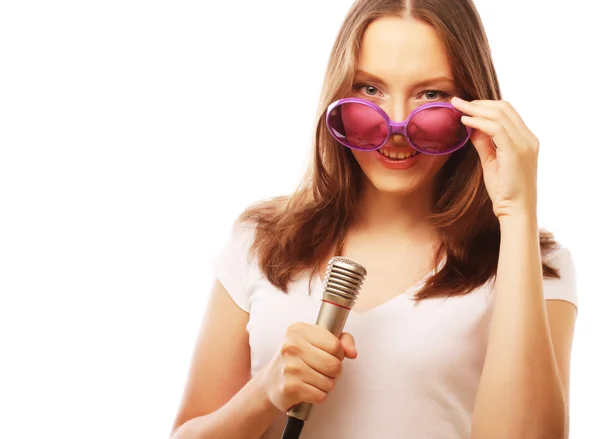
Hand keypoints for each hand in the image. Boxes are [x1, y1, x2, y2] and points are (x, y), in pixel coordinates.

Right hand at [260, 322, 356, 411]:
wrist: (272, 382)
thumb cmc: (298, 359)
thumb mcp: (318, 340)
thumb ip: (341, 340)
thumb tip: (352, 352)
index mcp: (298, 330)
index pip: (335, 345)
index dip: (338, 354)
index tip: (329, 355)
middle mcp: (291, 346)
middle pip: (334, 364)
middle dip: (334, 371)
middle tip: (323, 370)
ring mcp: (289, 367)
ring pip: (329, 382)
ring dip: (326, 384)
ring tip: (313, 379)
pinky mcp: (290, 387)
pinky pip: (321, 395)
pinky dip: (319, 395)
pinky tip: (308, 388)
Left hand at [451, 97, 539, 218]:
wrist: (516, 210)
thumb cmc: (504, 190)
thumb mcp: (492, 162)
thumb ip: (484, 143)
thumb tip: (471, 127)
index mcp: (525, 140)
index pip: (507, 112)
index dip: (485, 105)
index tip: (465, 105)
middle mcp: (528, 139)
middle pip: (504, 108)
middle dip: (478, 102)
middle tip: (457, 101)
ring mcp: (524, 144)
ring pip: (499, 114)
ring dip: (475, 108)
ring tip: (457, 107)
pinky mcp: (515, 151)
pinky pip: (496, 128)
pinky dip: (479, 121)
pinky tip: (465, 121)